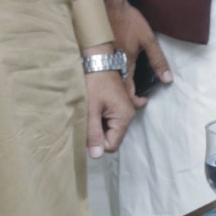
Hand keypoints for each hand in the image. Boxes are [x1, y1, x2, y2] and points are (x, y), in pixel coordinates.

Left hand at [83, 42, 136, 157]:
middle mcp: (129, 114)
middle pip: (112, 137)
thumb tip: (96, 155)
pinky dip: (104, 117)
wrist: (97, 59)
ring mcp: (126, 107)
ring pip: (110, 128)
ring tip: (90, 109)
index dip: (96, 142)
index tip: (86, 127)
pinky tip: (98, 110)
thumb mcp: (90, 110)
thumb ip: (93, 134)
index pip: (111, 145)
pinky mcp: (120, 102)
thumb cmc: (93, 82)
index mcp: (124, 117)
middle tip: (87, 116)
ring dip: (98, 123)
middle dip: (97, 132)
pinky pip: (112, 118)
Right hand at [106, 0, 169, 100]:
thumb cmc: (128, 21)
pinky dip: (111, 78)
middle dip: (126, 99)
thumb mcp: (148, 39)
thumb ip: (158, 60)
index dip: (135, 101)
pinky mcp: (97, 55)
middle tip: (136, 98)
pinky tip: (117, 75)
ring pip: (110, 83)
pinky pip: (104, 72)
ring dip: (119, 89)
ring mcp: (102, 62)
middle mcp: (111, 67)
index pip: (128, 93)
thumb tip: (167, 78)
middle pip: (117, 91)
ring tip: (129, 89)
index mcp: (125, 66)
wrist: (107, 5)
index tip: (142, 101)